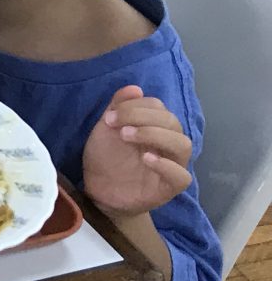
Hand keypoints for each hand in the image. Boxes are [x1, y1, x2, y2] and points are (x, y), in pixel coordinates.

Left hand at [83, 86, 193, 216]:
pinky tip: (146, 159)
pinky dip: (166, 165)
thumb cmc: (106, 158)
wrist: (98, 191)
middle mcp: (167, 144)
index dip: (136, 106)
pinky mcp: (169, 187)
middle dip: (143, 117)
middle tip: (116, 124)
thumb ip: (118, 108)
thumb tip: (135, 88)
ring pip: (182, 144)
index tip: (110, 115)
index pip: (159, 107)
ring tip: (127, 135)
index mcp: (155, 127)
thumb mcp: (105, 130)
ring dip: (156, 135)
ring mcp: (172, 165)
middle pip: (172, 122)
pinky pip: (181, 176)